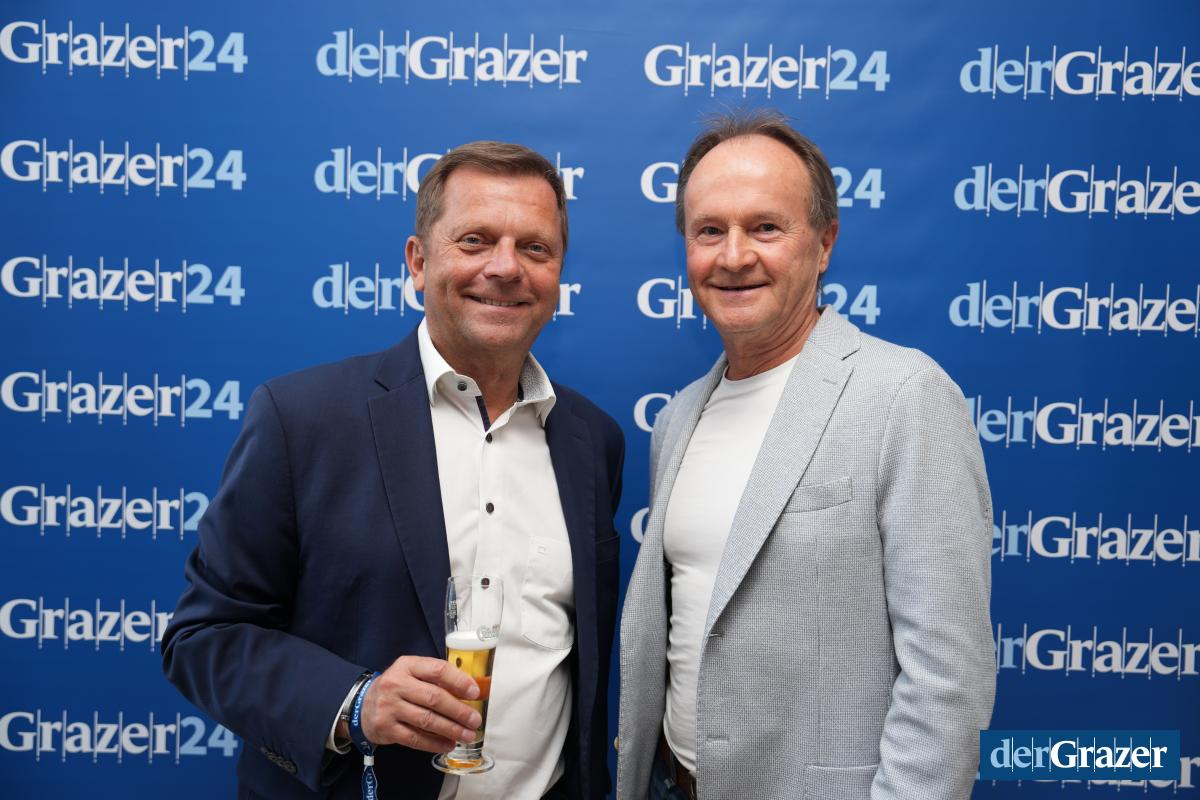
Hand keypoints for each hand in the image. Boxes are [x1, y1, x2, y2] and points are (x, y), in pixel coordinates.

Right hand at [359, 656, 482, 752]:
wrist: (363, 704)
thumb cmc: (397, 688)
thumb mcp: (412, 673)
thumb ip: (436, 678)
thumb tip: (469, 691)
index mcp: (406, 665)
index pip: (437, 670)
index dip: (459, 681)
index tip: (475, 692)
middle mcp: (396, 684)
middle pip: (433, 697)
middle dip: (459, 711)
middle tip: (474, 720)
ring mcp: (389, 707)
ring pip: (426, 720)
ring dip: (451, 729)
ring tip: (466, 735)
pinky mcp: (386, 728)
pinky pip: (415, 738)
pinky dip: (434, 743)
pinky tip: (448, 744)